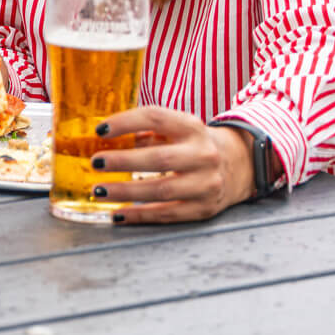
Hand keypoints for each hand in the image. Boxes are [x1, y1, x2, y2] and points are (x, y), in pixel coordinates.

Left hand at [88, 106, 254, 224]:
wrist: (238, 166)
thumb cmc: (193, 144)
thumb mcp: (178, 128)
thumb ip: (146, 130)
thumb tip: (104, 138)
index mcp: (192, 127)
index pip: (156, 118)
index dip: (126, 122)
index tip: (100, 130)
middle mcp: (203, 154)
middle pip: (160, 159)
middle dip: (124, 161)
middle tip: (96, 163)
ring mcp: (207, 183)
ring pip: (162, 190)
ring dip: (126, 192)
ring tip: (99, 191)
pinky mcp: (204, 208)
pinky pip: (168, 213)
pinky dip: (140, 215)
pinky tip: (118, 213)